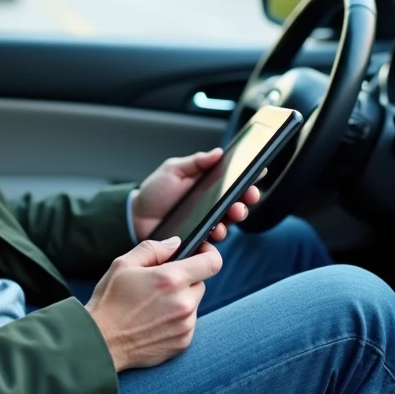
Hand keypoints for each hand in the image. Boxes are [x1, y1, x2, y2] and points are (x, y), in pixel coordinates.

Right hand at [85, 237, 222, 370]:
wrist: (101, 342)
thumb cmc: (109, 302)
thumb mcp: (123, 264)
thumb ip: (153, 248)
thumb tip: (175, 243)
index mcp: (171, 279)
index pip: (212, 262)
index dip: (209, 254)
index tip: (200, 253)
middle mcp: (184, 303)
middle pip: (200, 283)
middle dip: (185, 280)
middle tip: (159, 285)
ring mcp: (185, 325)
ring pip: (193, 304)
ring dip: (180, 301)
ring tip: (152, 306)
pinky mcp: (183, 342)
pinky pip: (188, 323)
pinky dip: (176, 320)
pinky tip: (153, 322)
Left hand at [131, 149, 262, 242]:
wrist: (135, 217)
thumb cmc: (155, 192)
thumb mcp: (173, 170)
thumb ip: (195, 162)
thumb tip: (218, 152)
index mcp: (208, 186)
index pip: (234, 181)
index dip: (249, 178)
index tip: (259, 173)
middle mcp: (212, 205)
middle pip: (238, 202)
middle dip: (248, 198)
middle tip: (249, 196)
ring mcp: (207, 223)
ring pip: (230, 221)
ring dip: (235, 217)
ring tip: (233, 213)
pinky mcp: (199, 239)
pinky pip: (214, 240)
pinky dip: (218, 235)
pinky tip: (216, 231)